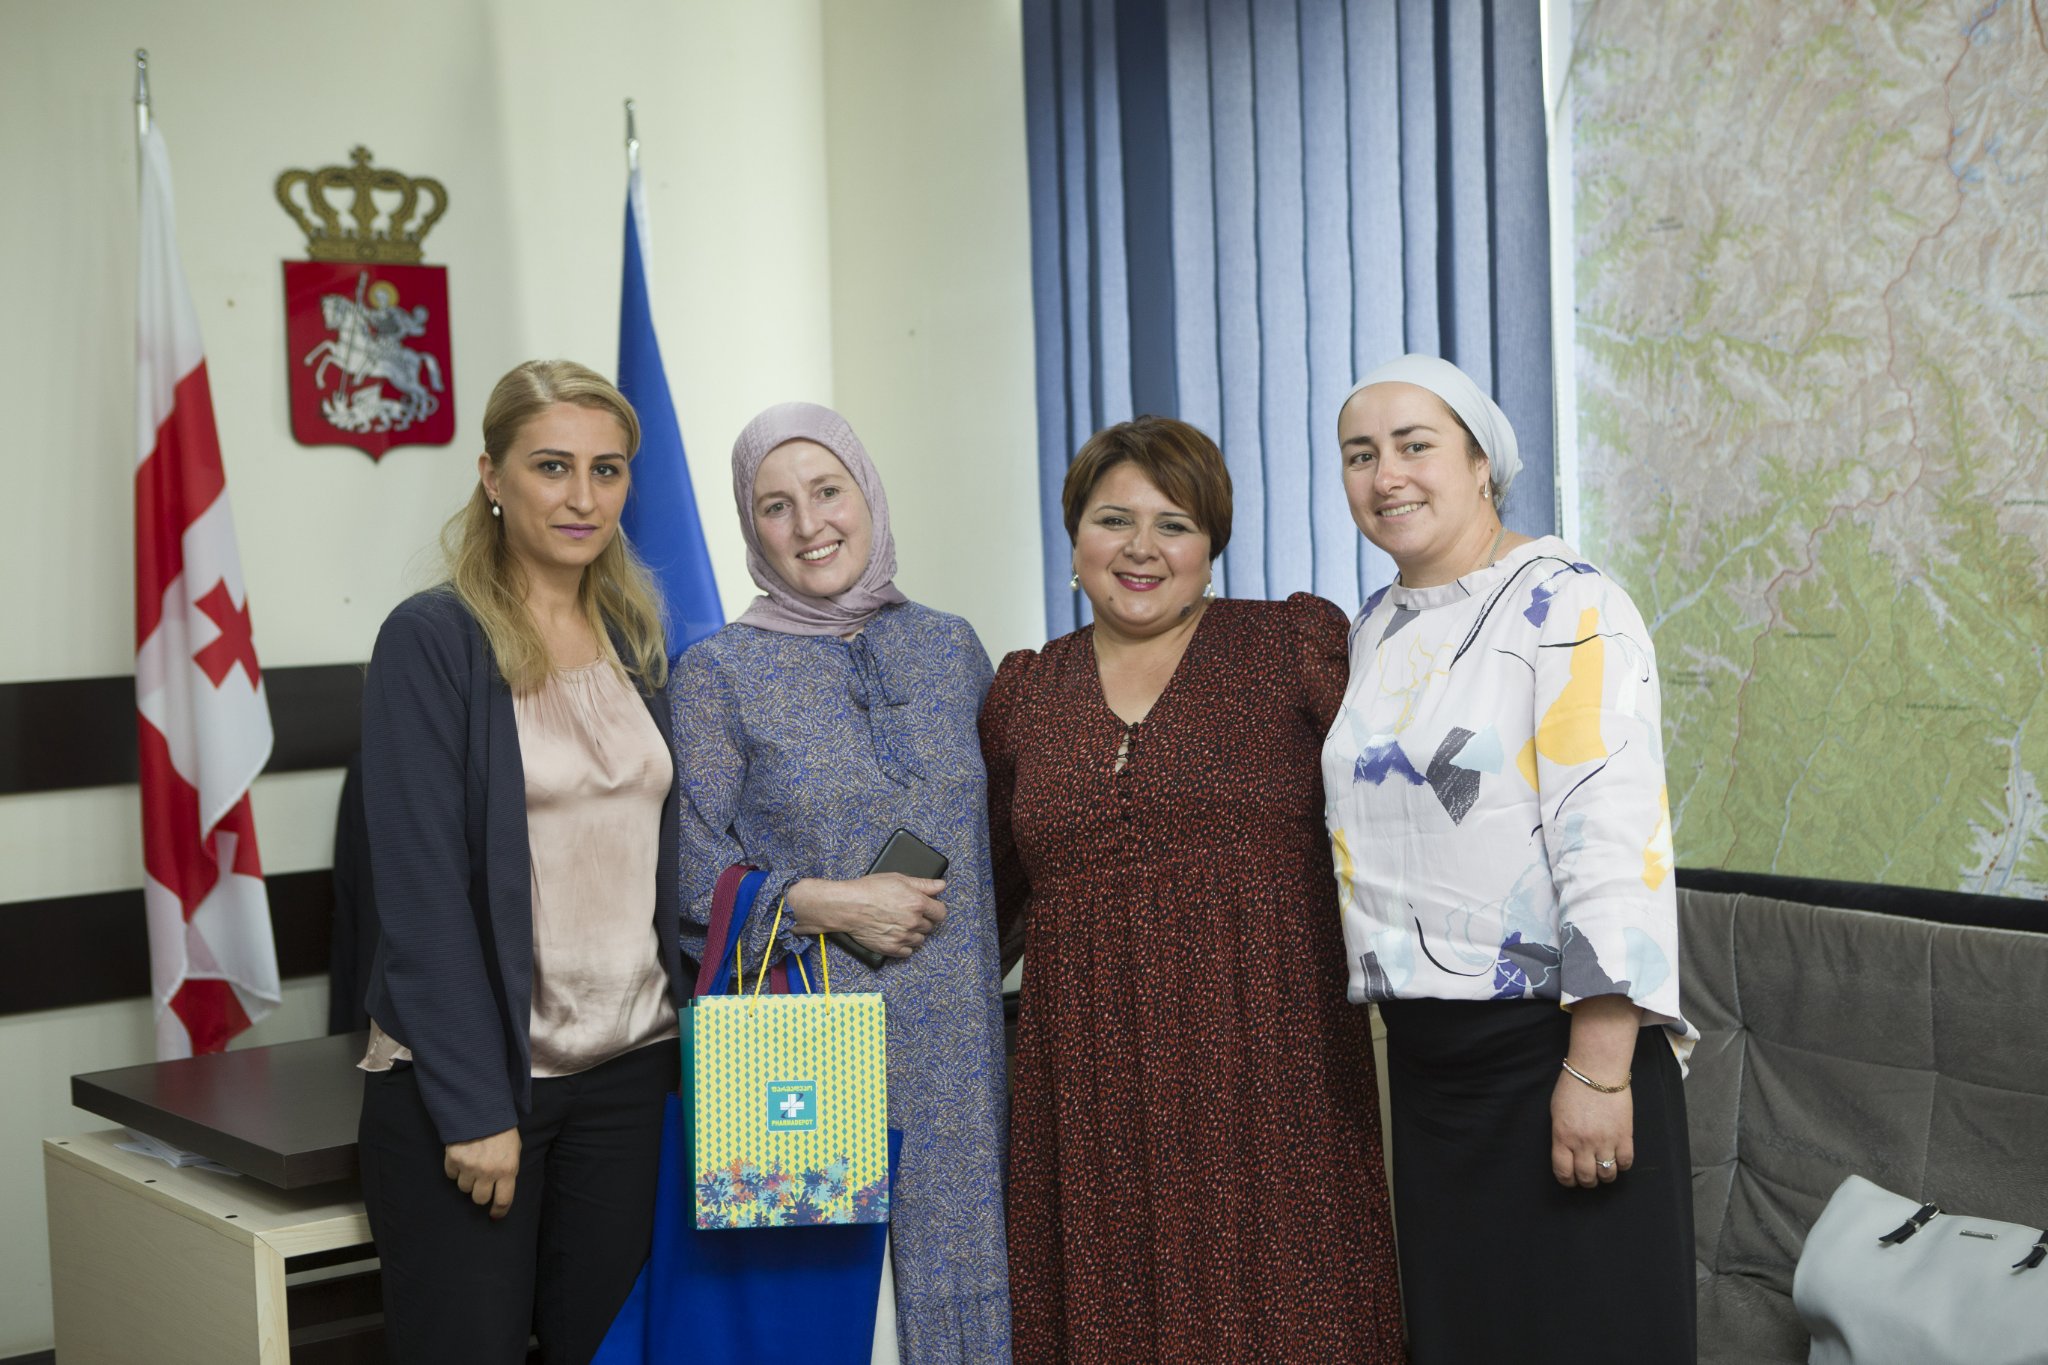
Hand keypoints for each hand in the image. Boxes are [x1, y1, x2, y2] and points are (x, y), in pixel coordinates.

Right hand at [444, 1126, 520, 1218]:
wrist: (482, 1109)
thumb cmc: (502, 1131)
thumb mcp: (514, 1150)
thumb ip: (508, 1170)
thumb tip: (502, 1191)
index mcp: (507, 1170)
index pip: (503, 1200)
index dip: (499, 1211)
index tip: (495, 1215)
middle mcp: (488, 1172)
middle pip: (479, 1199)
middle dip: (481, 1192)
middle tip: (482, 1182)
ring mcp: (469, 1166)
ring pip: (464, 1188)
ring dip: (468, 1180)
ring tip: (472, 1164)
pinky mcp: (454, 1159)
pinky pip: (451, 1175)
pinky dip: (455, 1169)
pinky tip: (462, 1157)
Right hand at [788, 873, 947, 958]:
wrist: (847, 906)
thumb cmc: (869, 889)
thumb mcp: (899, 879)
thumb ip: (924, 884)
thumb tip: (941, 885)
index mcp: (918, 903)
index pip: (941, 912)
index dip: (936, 909)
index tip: (930, 908)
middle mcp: (913, 921)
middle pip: (930, 926)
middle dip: (923, 920)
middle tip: (909, 913)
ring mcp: (902, 937)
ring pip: (920, 940)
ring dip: (914, 933)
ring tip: (901, 924)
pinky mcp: (891, 948)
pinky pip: (908, 952)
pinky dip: (904, 945)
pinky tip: (896, 935)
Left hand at [1552, 992, 1640, 1187]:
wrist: (1598, 1070)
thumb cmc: (1573, 1086)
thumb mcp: (1556, 1112)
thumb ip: (1561, 1135)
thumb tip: (1566, 1152)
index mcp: (1562, 1136)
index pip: (1563, 1171)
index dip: (1566, 1180)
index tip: (1570, 1179)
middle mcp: (1583, 1143)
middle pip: (1586, 1177)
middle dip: (1586, 1181)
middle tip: (1588, 1176)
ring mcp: (1605, 1141)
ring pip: (1607, 1174)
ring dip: (1604, 1176)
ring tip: (1603, 1170)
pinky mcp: (1625, 1135)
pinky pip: (1625, 1162)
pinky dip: (1621, 1165)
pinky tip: (1617, 1159)